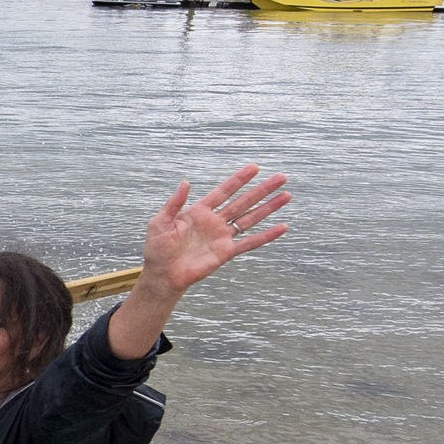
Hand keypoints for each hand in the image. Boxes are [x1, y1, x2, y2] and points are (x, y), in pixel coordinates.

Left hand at [139, 165, 290, 294]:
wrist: (162, 275)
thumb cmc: (157, 249)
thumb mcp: (160, 222)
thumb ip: (174, 203)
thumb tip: (186, 182)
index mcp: (199, 211)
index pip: (224, 191)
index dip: (239, 180)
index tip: (255, 168)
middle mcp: (214, 221)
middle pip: (243, 201)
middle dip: (262, 190)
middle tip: (281, 177)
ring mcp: (222, 236)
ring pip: (251, 218)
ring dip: (269, 207)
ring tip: (286, 196)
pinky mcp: (226, 252)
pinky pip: (250, 243)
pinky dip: (267, 236)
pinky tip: (282, 227)